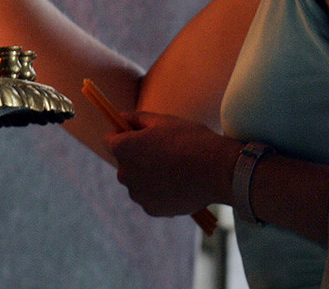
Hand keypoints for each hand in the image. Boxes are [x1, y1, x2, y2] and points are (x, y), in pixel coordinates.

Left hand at [104, 112, 236, 217]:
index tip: (140, 134)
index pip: (110, 140)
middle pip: (124, 162)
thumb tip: (120, 118)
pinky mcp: (152, 209)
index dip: (124, 134)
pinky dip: (159, 192)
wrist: (218, 171)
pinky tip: (178, 183)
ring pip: (138, 181)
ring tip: (174, 168)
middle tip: (164, 150)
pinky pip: (150, 197)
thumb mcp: (162, 120)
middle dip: (137, 156)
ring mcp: (138, 194)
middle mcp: (124, 174)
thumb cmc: (190, 139)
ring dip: (148, 175)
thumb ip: (136, 118)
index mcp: (123, 149)